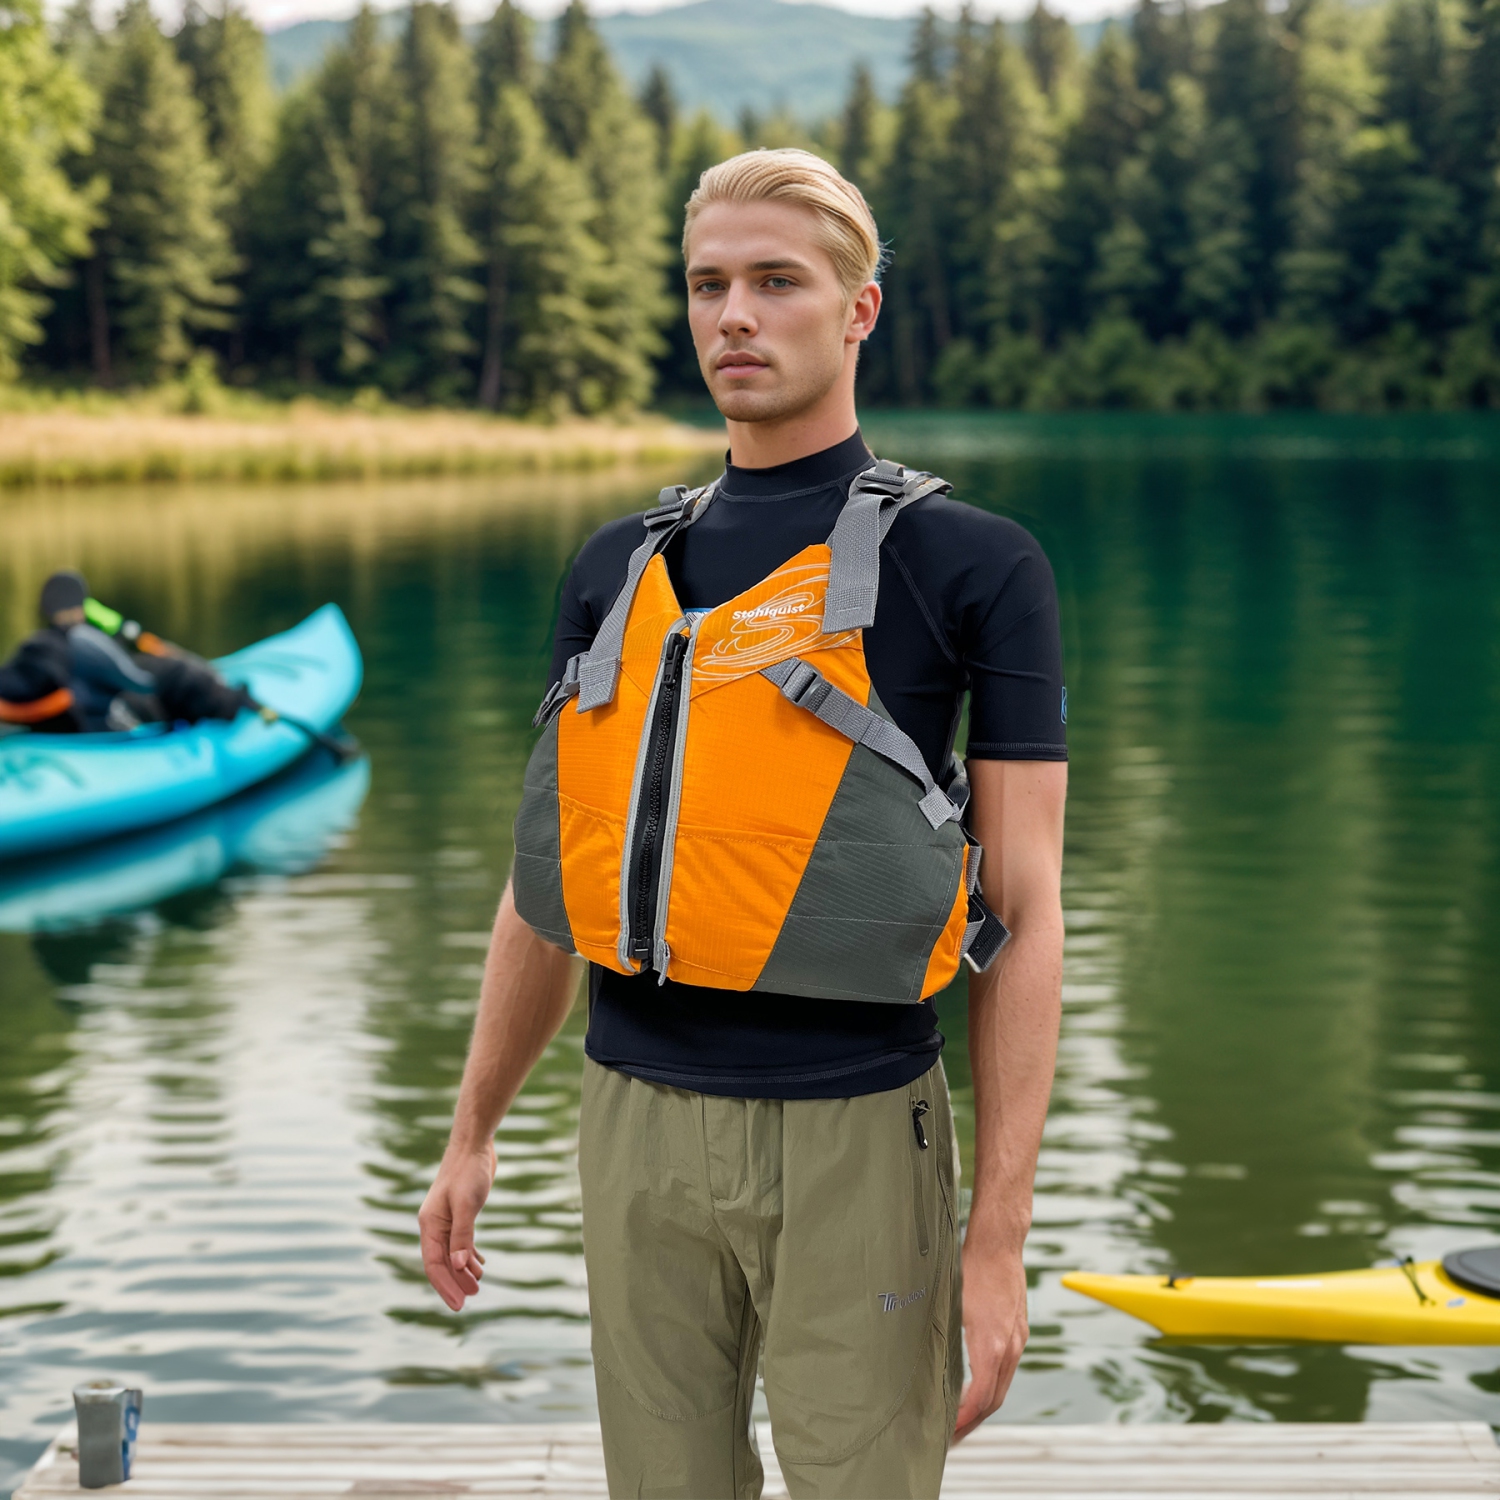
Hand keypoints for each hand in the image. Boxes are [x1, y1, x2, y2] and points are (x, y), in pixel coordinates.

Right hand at [417, 1142, 495, 1310]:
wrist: (474, 1144)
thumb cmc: (468, 1172)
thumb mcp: (467, 1205)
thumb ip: (463, 1236)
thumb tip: (461, 1267)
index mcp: (429, 1224)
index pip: (434, 1264)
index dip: (446, 1286)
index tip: (460, 1304)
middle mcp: (434, 1224)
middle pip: (442, 1262)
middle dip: (455, 1282)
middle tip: (472, 1298)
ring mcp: (446, 1219)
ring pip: (451, 1254)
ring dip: (463, 1270)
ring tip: (478, 1284)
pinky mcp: (459, 1213)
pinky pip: (460, 1242)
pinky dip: (469, 1255)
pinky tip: (479, 1264)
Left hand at [953, 1237, 1028, 1441]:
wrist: (999, 1243)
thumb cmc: (970, 1268)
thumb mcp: (951, 1305)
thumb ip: (944, 1339)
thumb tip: (923, 1366)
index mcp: (992, 1346)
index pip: (980, 1399)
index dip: (963, 1420)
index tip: (946, 1432)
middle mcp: (1010, 1348)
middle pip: (995, 1400)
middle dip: (973, 1421)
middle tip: (951, 1436)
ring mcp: (1018, 1340)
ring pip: (1003, 1385)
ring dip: (984, 1405)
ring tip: (961, 1417)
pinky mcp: (1019, 1331)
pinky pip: (1006, 1369)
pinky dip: (992, 1385)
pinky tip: (975, 1386)